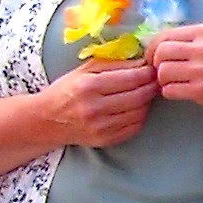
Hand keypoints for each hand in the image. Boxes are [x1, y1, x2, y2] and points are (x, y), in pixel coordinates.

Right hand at [36, 56, 158, 149]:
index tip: (153, 68)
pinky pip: (135, 126)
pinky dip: (140, 115)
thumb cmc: (67, 90)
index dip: (148, 72)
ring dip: (147, 101)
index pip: (132, 78)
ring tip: (145, 92)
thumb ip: (114, 64)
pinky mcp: (106, 140)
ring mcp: (101, 127)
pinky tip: (135, 107)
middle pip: (139, 96)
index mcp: (89, 86)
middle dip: (151, 86)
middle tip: (156, 80)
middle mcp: (95, 108)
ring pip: (140, 112)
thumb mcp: (85, 70)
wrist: (47, 120)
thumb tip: (143, 62)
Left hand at [149, 23, 202, 119]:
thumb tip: (159, 47)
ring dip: (164, 80)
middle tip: (163, 73)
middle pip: (160, 53)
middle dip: (157, 65)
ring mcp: (202, 70)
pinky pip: (169, 90)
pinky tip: (183, 92)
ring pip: (162, 72)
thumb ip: (193, 41)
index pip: (164, 35)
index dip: (154, 48)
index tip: (155, 58)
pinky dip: (171, 93)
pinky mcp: (201, 90)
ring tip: (176, 83)